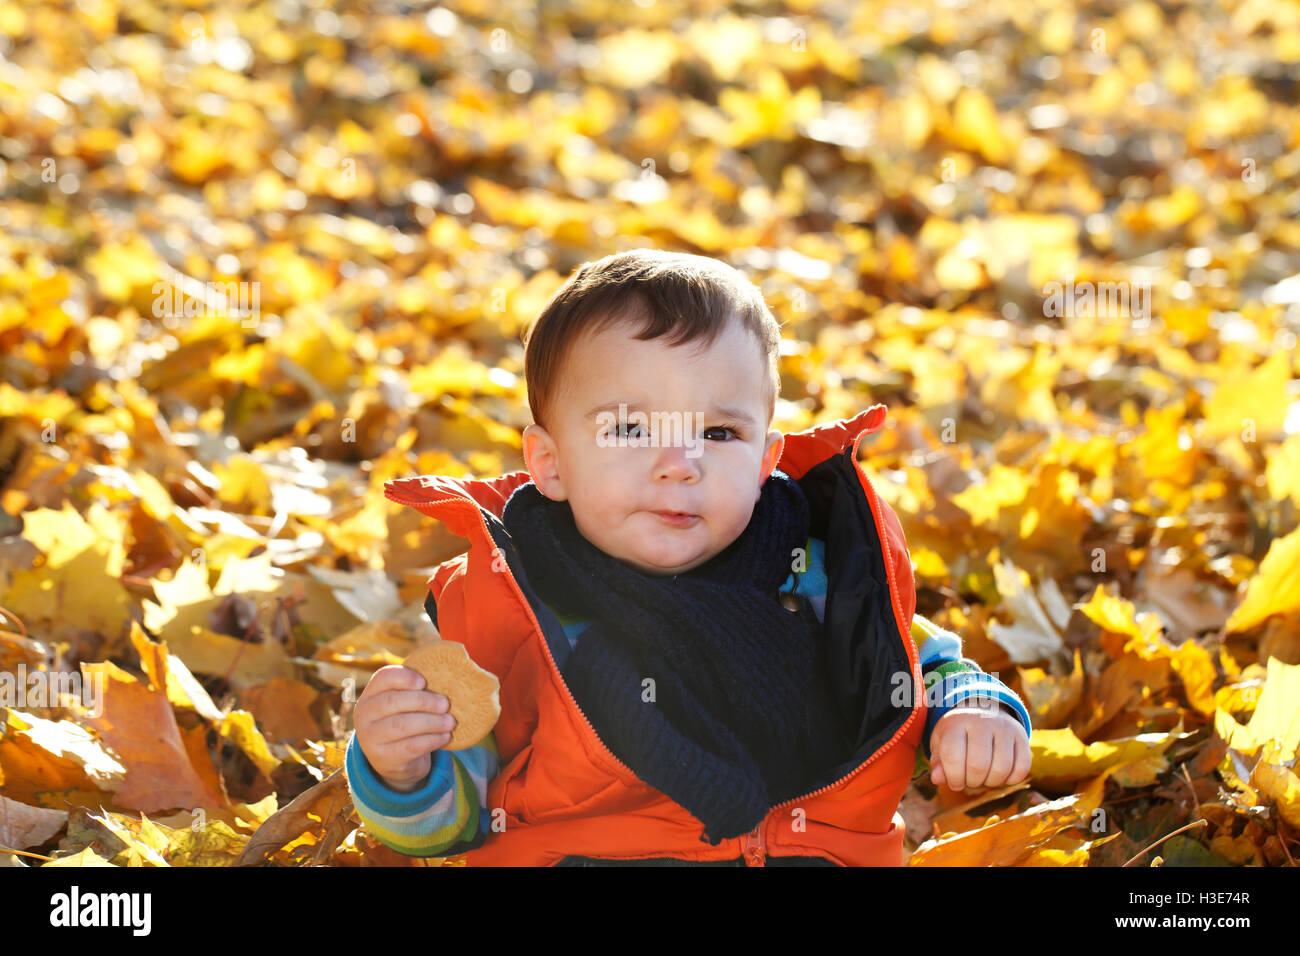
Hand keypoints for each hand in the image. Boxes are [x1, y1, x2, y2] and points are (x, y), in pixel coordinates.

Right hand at [353, 664, 457, 792]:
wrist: (393, 759)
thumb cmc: (404, 720)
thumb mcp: (403, 704)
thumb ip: (416, 690)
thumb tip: (450, 679)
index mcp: (370, 694)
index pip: (383, 678)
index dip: (404, 677)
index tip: (424, 682)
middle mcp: (364, 714)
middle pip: (392, 701)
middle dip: (423, 701)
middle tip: (445, 704)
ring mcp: (370, 738)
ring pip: (401, 725)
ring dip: (431, 722)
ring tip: (450, 722)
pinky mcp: (384, 757)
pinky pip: (410, 746)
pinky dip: (431, 740)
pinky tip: (445, 736)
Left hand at [928, 699, 1029, 792]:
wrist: (985, 711)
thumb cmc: (959, 734)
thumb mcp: (942, 742)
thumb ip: (938, 762)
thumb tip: (937, 778)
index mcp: (957, 722)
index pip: (953, 757)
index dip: (953, 778)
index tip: (955, 782)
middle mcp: (982, 721)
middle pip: (979, 766)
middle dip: (972, 782)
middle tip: (970, 780)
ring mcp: (1005, 728)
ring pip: (1001, 769)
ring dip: (991, 782)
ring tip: (984, 777)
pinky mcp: (1022, 737)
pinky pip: (1021, 768)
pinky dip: (1011, 780)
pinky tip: (1001, 775)